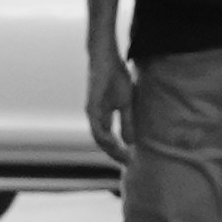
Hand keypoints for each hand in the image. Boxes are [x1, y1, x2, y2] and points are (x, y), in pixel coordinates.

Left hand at [80, 43, 122, 160]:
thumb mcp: (125, 103)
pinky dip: (104, 136)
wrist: (106, 59)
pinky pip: (96, 126)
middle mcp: (96, 119)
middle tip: (127, 162)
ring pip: (99, 137)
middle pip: (104, 142)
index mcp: (103, 118)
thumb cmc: (115, 77)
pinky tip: (112, 143)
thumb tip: (130, 142)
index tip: (130, 160)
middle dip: (115, 153)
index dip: (119, 151)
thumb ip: (126, 122)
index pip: (110, 140)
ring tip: (122, 155)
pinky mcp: (91, 106)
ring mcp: (92, 113)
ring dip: (110, 148)